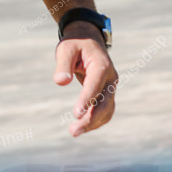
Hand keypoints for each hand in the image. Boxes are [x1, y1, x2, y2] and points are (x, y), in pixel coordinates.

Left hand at [53, 22, 118, 136]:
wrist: (88, 39)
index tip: (76, 114)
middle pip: (105, 103)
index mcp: (101, 65)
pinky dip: (96, 120)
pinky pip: (105, 110)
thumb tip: (60, 82)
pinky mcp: (107, 93)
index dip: (86, 100)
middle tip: (73, 131)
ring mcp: (110, 87)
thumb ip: (63, 64)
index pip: (95, 85)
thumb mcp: (66, 48)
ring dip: (93, 123)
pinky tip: (82, 127)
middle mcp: (110, 78)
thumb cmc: (75, 43)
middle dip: (90, 119)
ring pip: (107, 110)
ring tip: (74, 132)